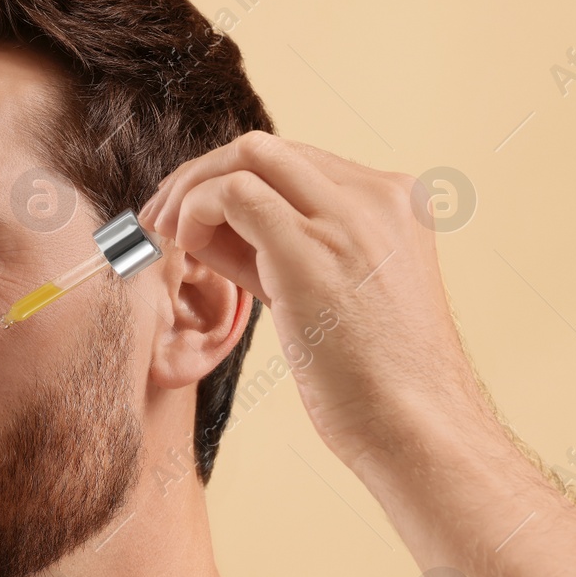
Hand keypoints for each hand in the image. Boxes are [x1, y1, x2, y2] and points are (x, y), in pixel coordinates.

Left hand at [138, 130, 493, 473]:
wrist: (416, 427)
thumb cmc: (372, 381)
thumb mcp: (330, 295)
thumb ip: (282, 252)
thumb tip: (212, 229)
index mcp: (394, 203)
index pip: (294, 163)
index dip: (230, 182)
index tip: (189, 219)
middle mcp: (380, 196)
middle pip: (268, 149)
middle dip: (201, 176)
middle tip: (159, 218)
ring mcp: (351, 217)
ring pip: (249, 155)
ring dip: (190, 188)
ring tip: (163, 232)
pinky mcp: (314, 248)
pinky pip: (234, 193)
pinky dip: (195, 208)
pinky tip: (184, 245)